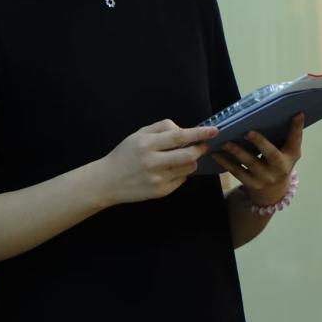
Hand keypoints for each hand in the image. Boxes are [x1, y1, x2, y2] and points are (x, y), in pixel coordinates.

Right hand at [96, 120, 217, 204]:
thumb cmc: (124, 154)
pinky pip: (181, 180)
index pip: (179, 136)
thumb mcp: (138, 135)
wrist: (107, 181)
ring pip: (188, 168)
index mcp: (146, 144)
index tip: (213, 131)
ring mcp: (157, 179)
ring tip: (179, 158)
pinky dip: (180, 173)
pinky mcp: (161, 192)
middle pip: (188, 155)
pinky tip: (168, 171)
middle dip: (199, 149)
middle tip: (202, 145)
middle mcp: (153, 162)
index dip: (198, 133)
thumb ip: (161, 129)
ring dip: (190, 161)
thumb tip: (184, 131)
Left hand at [212, 113, 303, 206]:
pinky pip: (237, 172)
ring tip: (225, 142)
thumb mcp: (288, 152)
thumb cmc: (279, 163)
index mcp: (290, 157)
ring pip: (251, 163)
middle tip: (247, 132)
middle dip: (260, 143)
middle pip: (271, 154)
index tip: (297, 114)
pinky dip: (226, 162)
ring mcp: (265, 177)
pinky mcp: (251, 183)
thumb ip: (288, 137)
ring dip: (237, 152)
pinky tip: (216, 153)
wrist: (273, 192)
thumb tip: (293, 112)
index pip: (295, 141)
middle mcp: (279, 168)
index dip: (296, 128)